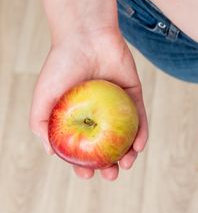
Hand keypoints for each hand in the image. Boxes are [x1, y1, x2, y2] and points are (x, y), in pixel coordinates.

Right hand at [29, 28, 147, 180]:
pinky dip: (141, 133)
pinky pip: (140, 118)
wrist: (86, 36)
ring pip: (125, 135)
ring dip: (128, 154)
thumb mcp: (44, 98)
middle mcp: (98, 112)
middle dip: (109, 165)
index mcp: (77, 116)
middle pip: (106, 145)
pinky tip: (139, 147)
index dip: (83, 165)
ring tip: (127, 164)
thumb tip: (52, 154)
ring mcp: (117, 104)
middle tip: (111, 175)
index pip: (81, 147)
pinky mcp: (134, 94)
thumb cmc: (61, 65)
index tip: (86, 176)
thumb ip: (41, 125)